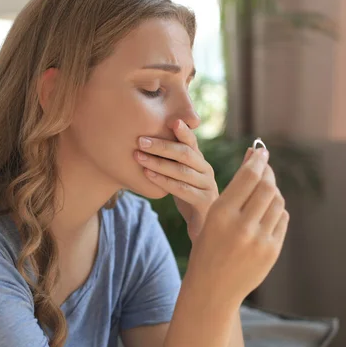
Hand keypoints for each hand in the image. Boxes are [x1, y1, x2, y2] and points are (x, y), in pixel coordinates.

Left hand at [135, 119, 218, 240]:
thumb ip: (171, 159)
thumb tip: (144, 139)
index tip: (171, 120)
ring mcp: (207, 186)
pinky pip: (182, 189)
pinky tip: (148, 175)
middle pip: (185, 153)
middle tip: (140, 140)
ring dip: (158, 162)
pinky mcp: (204, 202)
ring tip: (138, 156)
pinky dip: (163, 181)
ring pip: (182, 171)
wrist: (201, 225)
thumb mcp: (179, 175)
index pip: (191, 142)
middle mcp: (206, 170)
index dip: (183, 131)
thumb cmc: (186, 196)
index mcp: (199, 161)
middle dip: (162, 145)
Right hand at [186, 145, 289, 305]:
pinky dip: (277, 210)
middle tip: (265, 167)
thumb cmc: (208, 246)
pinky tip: (268, 211)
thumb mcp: (213, 216)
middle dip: (268, 173)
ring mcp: (259, 241)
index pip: (248, 177)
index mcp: (221, 214)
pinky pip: (282, 219)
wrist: (212, 289)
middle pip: (267, 187)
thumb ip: (235, 189)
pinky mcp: (272, 251)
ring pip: (278, 202)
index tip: (261, 151)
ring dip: (273, 192)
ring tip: (264, 190)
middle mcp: (242, 226)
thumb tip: (255, 158)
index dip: (258, 160)